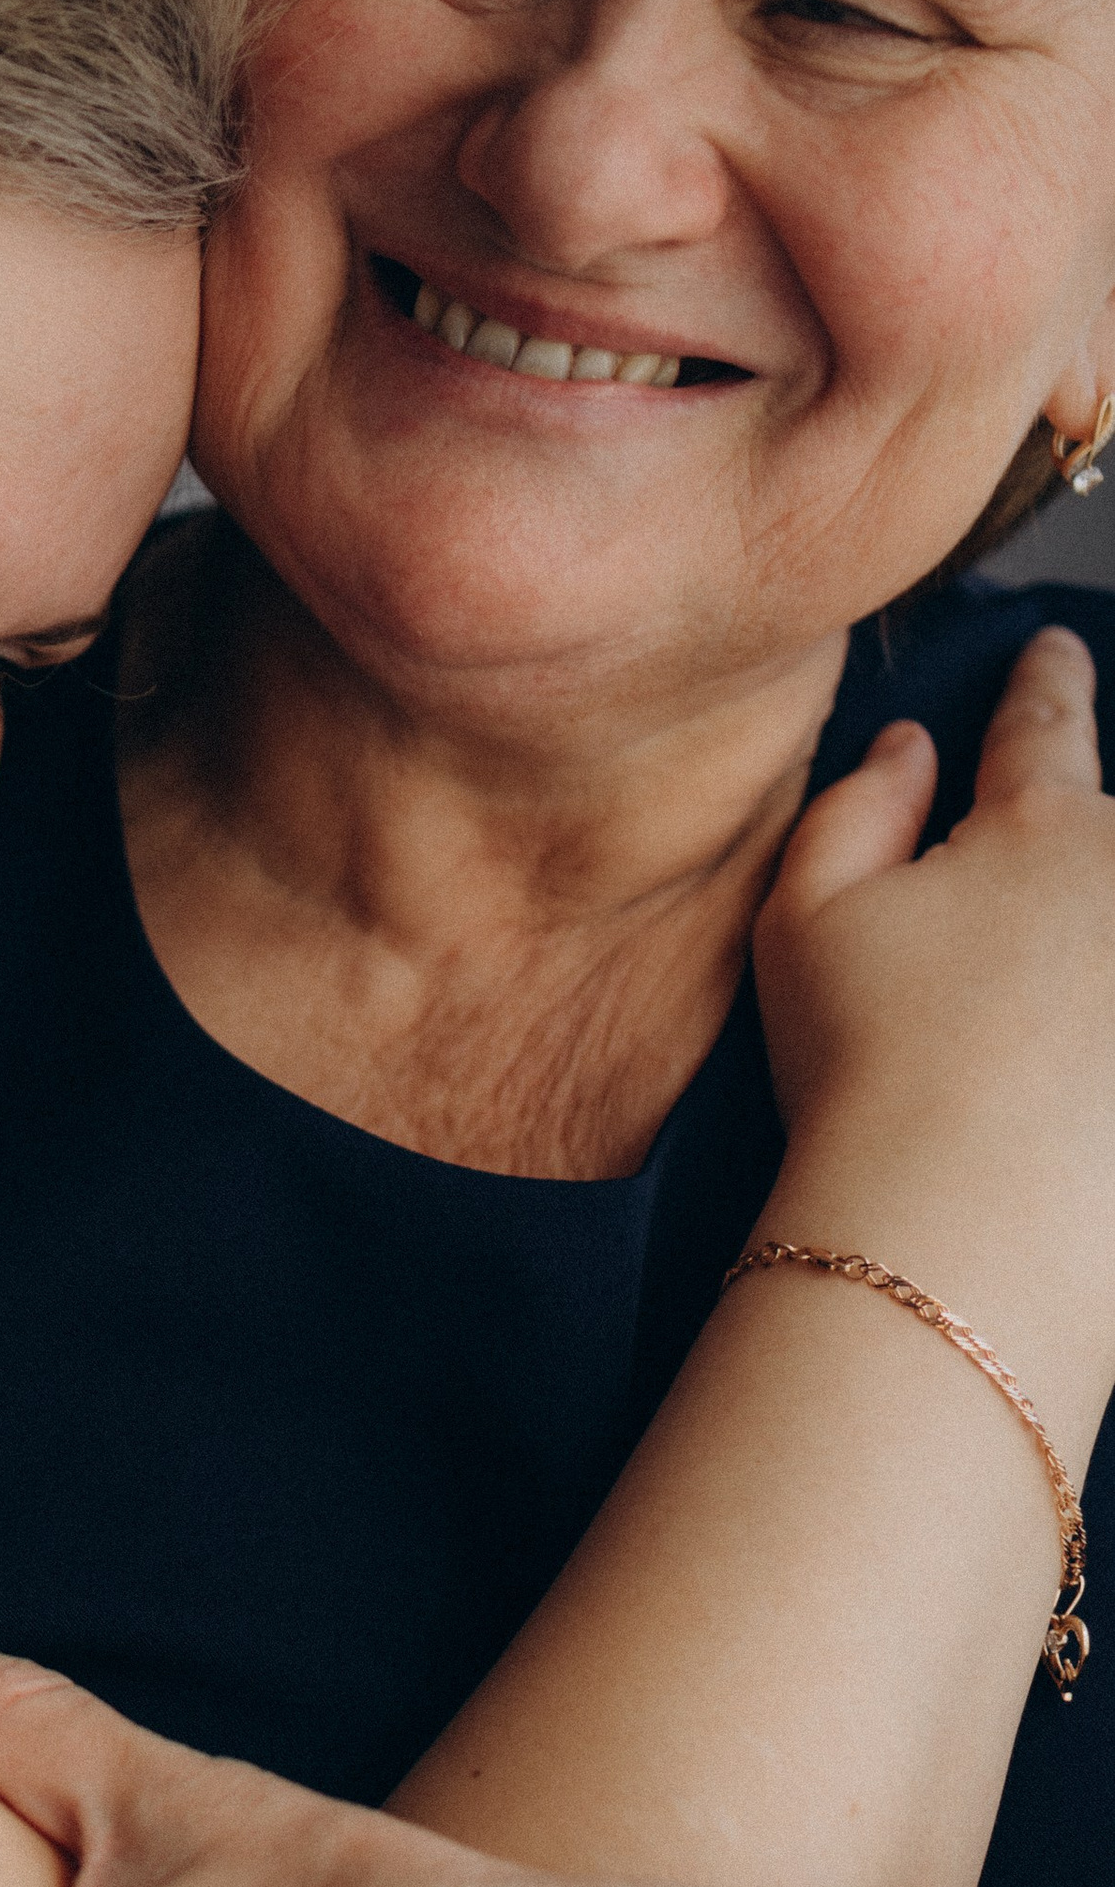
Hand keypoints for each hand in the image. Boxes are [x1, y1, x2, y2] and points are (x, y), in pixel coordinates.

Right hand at [753, 630, 1114, 1366]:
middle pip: (1111, 839)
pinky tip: (1086, 1081)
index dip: (1046, 680)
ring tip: (1039, 1025)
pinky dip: (1106, 1029)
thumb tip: (909, 745)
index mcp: (1040, 827)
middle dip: (1077, 857)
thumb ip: (856, 806)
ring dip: (1090, 952)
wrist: (966, 1237)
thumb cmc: (867, 1073)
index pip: (1043, 723)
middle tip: (1013, 929)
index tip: (1057, 649)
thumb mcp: (804, 919)